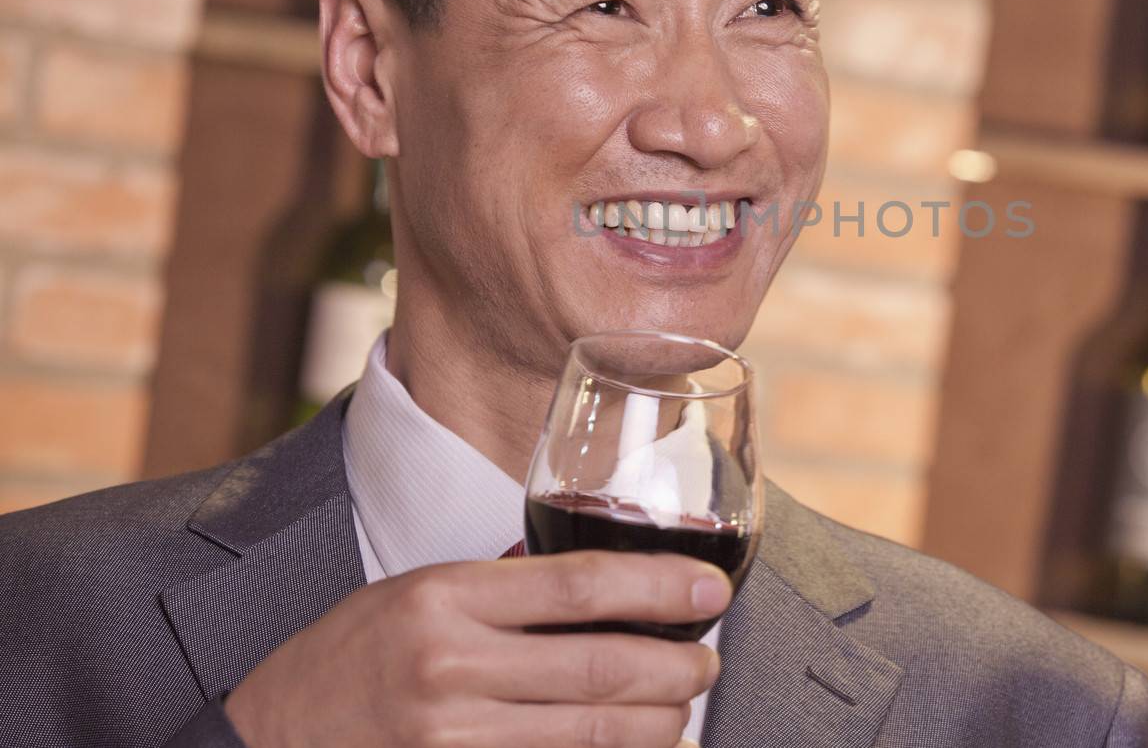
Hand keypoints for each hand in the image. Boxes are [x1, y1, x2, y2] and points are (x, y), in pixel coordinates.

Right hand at [223, 550, 730, 747]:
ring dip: (657, 723)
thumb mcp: (415, 593)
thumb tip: (603, 583)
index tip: (710, 586)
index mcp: (444, 599)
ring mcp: (452, 736)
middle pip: (599, 666)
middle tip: (706, 661)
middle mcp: (450, 667)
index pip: (579, 585)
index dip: (659, 585)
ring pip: (591, 732)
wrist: (270, 738)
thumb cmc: (348, 657)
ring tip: (683, 707)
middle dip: (676, 666)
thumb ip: (501, 587)